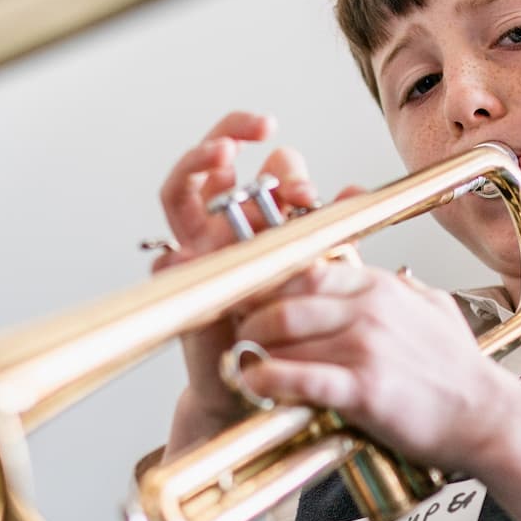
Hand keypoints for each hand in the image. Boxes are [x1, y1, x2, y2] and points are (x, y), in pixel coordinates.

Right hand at [154, 112, 321, 450]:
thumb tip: (352, 186)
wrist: (265, 386)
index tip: (276, 136)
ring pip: (178, 196)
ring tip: (224, 154)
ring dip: (197, 168)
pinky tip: (201, 238)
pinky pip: (168, 263)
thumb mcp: (318, 267)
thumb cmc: (291, 329)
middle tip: (255, 133)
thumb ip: (328, 229)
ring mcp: (194, 256)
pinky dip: (180, 251)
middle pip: (201, 165)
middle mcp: (214, 229)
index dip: (250, 138)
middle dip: (224, 138)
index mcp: (243, 216)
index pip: (237, 158)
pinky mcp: (182, 289)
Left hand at [231, 259, 520, 520]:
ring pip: (284, 336)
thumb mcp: (433, 310)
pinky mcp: (363, 388)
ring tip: (236, 364)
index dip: (265, 286)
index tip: (244, 302)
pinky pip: (298, 377)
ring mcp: (365, 346)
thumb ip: (402, 289)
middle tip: (234, 337)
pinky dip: (266, 380)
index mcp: (378, 287)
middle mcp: (369, 308)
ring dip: (250, 351)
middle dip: (248, 320)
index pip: (303, 269)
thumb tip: (388, 276)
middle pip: (283, 300)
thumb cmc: (458, 374)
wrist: (487, 417)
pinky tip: (252, 386)